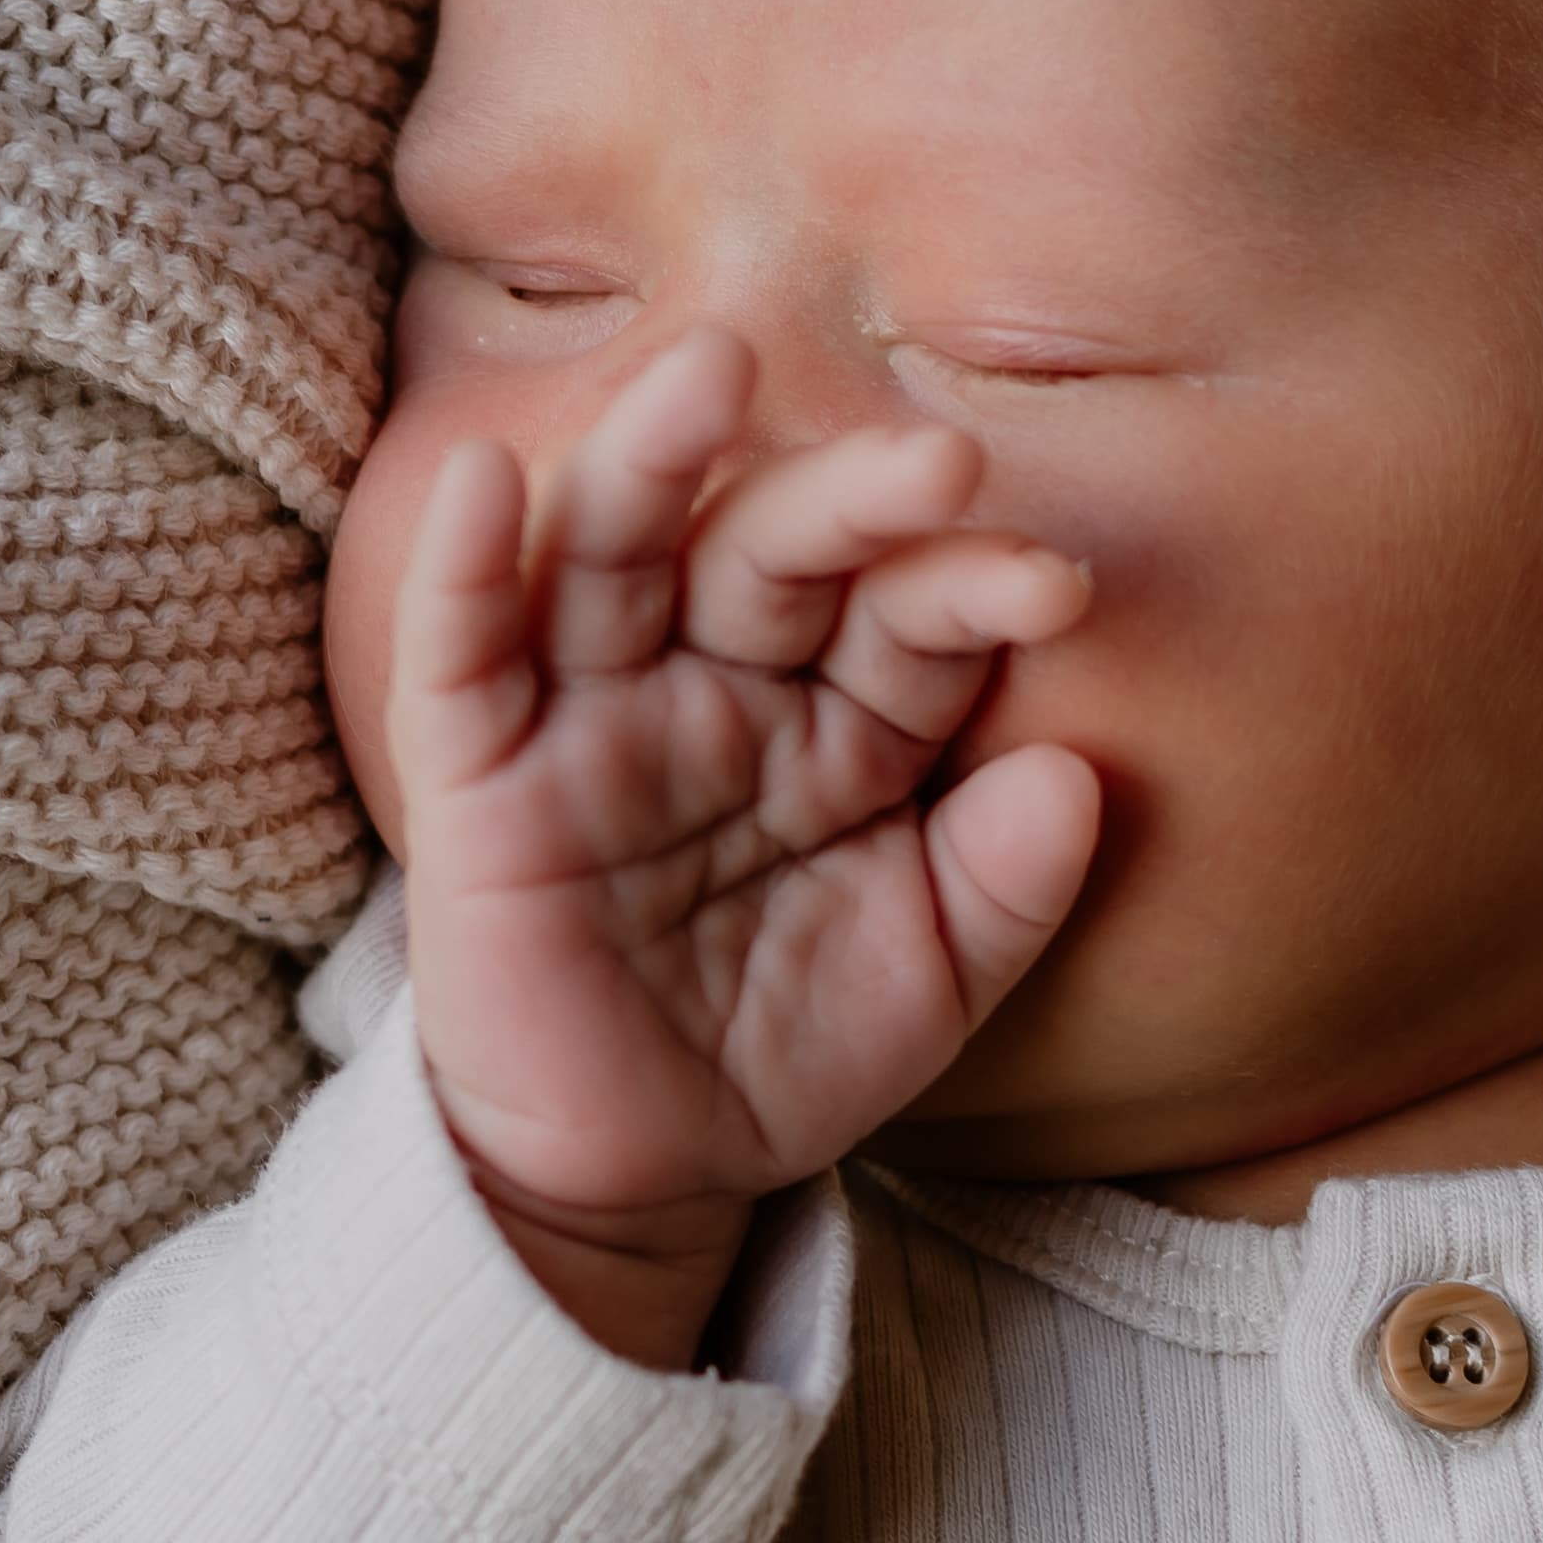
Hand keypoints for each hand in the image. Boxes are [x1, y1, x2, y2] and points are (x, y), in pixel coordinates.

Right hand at [385, 324, 1103, 1360]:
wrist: (645, 1174)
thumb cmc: (787, 1050)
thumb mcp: (931, 980)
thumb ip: (1008, 887)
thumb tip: (1079, 778)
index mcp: (839, 723)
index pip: (908, 621)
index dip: (973, 589)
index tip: (1053, 586)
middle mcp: (717, 691)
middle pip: (772, 554)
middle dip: (848, 501)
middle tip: (937, 457)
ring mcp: (591, 723)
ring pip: (610, 558)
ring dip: (651, 458)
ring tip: (708, 368)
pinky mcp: (478, 783)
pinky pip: (464, 659)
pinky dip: (464, 570)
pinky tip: (483, 482)